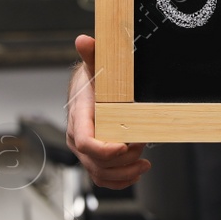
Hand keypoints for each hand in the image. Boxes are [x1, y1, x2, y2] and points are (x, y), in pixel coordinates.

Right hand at [66, 34, 150, 188]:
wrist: (86, 89)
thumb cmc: (91, 80)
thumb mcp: (95, 66)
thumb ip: (91, 54)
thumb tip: (84, 40)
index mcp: (78, 118)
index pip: (85, 142)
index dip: (104, 149)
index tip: (125, 145)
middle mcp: (76, 138)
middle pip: (95, 163)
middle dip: (122, 161)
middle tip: (142, 148)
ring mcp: (83, 151)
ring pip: (99, 174)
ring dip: (124, 173)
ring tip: (144, 163)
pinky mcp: (92, 158)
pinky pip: (102, 177)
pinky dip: (120, 180)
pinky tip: (137, 171)